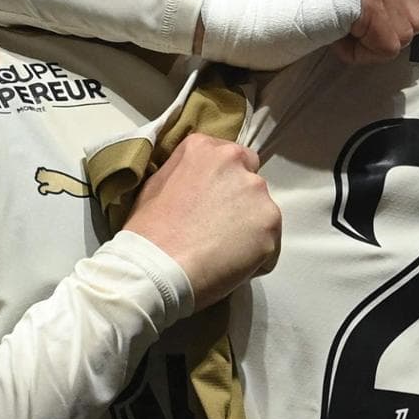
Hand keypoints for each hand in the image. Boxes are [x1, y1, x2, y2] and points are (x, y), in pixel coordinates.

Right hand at [124, 132, 281, 306]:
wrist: (156, 269)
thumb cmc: (148, 232)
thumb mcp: (155, 185)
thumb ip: (184, 171)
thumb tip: (197, 178)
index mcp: (206, 148)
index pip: (231, 157)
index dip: (223, 183)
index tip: (212, 202)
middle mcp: (236, 161)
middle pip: (250, 180)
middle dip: (239, 200)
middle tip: (218, 227)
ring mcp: (257, 192)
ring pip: (262, 211)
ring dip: (249, 227)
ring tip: (222, 251)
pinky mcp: (270, 224)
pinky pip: (270, 243)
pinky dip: (257, 255)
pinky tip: (232, 266)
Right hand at [331, 0, 418, 63]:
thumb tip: (405, 19)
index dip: (403, 17)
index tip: (373, 24)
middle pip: (418, 18)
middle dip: (386, 33)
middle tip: (349, 30)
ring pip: (405, 34)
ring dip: (371, 44)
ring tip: (339, 31)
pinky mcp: (366, 0)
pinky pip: (386, 47)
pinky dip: (361, 53)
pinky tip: (335, 38)